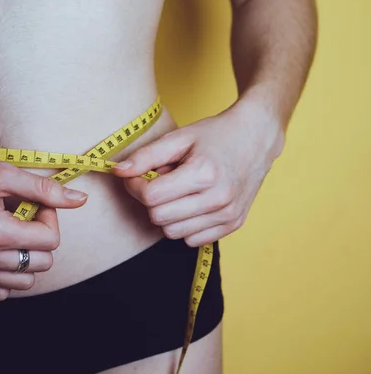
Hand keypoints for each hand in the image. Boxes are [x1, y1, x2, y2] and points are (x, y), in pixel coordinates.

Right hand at [0, 159, 87, 299]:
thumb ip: (44, 189)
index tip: (36, 203)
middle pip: (42, 263)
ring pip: (25, 282)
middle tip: (24, 217)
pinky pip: (2, 292)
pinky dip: (7, 274)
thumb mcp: (3, 174)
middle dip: (41, 238)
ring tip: (12, 234)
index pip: (50, 240)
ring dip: (27, 258)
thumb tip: (80, 200)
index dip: (49, 217)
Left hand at [112, 98, 284, 246]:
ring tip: (181, 189)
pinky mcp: (233, 224)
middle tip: (162, 179)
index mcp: (204, 173)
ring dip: (168, 213)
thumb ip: (146, 155)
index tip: (137, 175)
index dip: (136, 185)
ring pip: (173, 233)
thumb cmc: (215, 134)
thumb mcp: (180, 137)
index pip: (151, 197)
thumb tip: (118, 172)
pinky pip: (192, 240)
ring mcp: (228, 215)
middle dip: (151, 199)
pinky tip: (193, 202)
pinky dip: (185, 224)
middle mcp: (219, 198)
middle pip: (159, 217)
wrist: (256, 137)